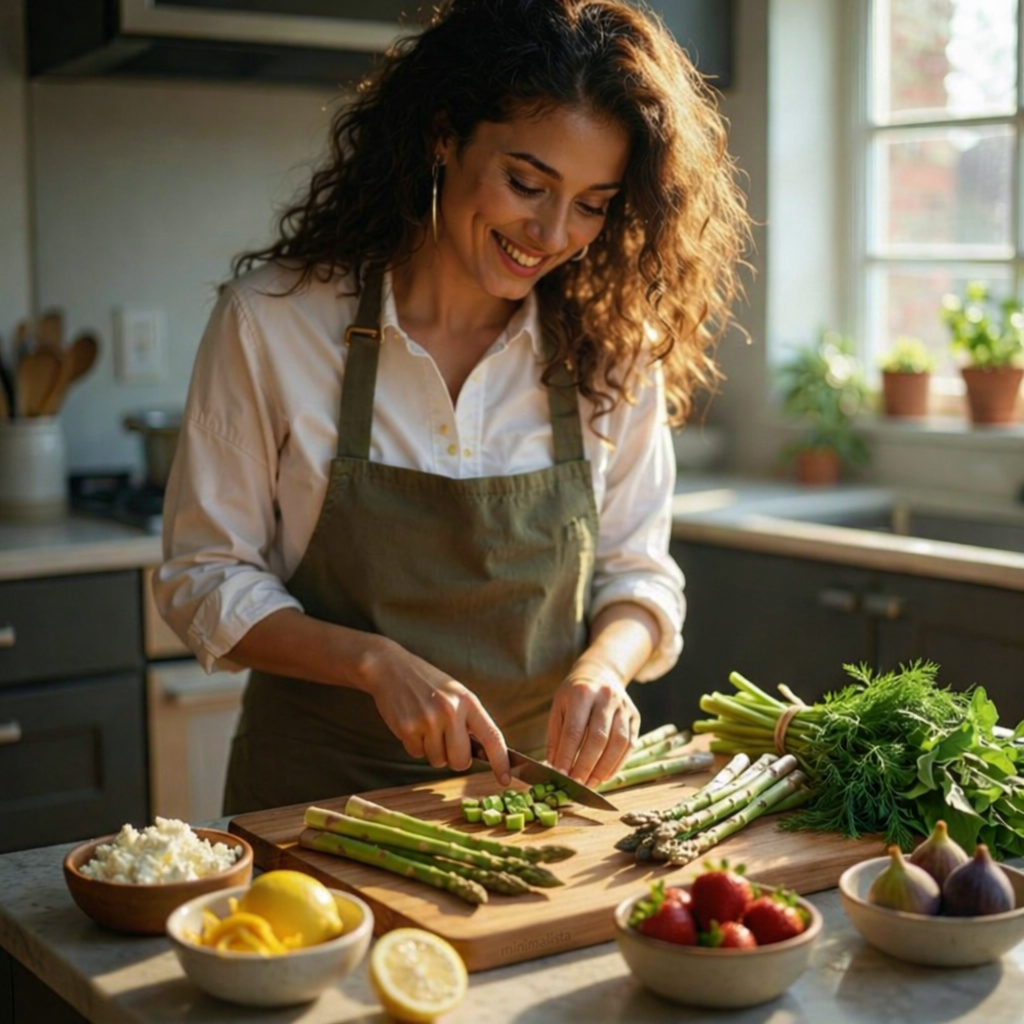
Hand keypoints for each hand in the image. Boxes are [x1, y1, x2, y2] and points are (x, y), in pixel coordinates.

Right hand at [361, 637, 510, 784]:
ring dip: (432, 750)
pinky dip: (415, 745)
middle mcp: (450, 711)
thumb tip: (485, 755)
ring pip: (438, 760)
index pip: (492, 736)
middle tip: (445, 739)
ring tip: (425, 724)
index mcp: (468, 701)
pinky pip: (417, 754)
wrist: (391, 668)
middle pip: (460, 761)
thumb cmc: (428, 683)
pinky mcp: (407, 728)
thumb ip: (469, 720)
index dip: (501, 761)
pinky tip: (412, 723)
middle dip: (454, 758)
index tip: (505, 779)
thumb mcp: (456, 693)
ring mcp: (427, 720)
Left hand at [546, 658, 640, 786]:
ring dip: (604, 768)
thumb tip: (555, 767)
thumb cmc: (574, 694)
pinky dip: (618, 764)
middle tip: (576, 784)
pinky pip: (630, 744)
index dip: (567, 755)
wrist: (601, 673)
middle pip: (598, 738)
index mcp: (582, 693)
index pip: (574, 730)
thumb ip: (557, 737)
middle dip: (586, 766)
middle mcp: (605, 697)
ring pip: (618, 743)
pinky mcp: (635, 716)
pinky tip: (605, 775)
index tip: (560, 775)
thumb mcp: (559, 707)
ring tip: (591, 784)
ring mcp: (623, 706)